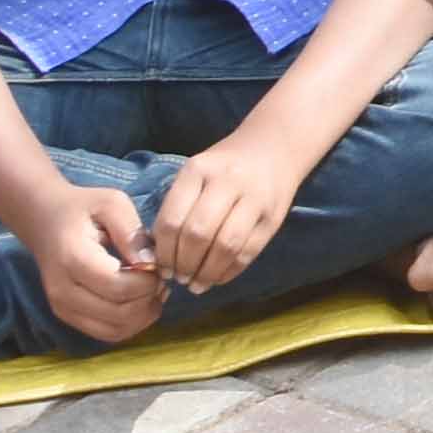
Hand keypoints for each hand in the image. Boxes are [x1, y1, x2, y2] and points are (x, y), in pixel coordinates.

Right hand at [21, 178, 165, 344]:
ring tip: (151, 288)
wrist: (45, 221)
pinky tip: (139, 300)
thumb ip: (132, 232)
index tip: (157, 263)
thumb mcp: (112, 203)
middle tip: (159, 277)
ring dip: (143, 314)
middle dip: (149, 298)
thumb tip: (151, 263)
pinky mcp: (69, 317)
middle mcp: (63, 291)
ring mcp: (63, 309)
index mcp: (73, 260)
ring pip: (116, 330)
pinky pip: (108, 334)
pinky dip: (131, 323)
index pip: (119, 288)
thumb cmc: (82, 208)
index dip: (148, 281)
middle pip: (120, 314)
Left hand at [149, 137, 300, 295]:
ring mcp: (254, 199)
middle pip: (198, 234)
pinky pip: (248, 252)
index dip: (164, 252)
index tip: (161, 268)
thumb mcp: (196, 173)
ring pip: (225, 246)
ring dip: (207, 272)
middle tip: (179, 278)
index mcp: (198, 170)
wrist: (274, 148)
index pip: (172, 220)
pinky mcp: (273, 218)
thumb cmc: (224, 166)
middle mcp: (227, 181)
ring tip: (196, 284)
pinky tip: (217, 277)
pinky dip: (229, 272)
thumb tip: (157, 256)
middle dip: (184, 264)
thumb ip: (177, 208)